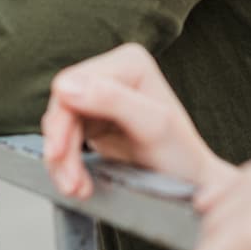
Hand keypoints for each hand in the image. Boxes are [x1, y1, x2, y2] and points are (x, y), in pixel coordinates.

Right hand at [41, 43, 233, 199]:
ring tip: (76, 187)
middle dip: (61, 147)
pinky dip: (67, 164)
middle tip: (70, 182)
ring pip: (60, 124)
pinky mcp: (95, 120)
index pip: (73, 83)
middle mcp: (115, 73)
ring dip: (63, 161)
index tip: (60, 154)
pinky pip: (65, 138)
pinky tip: (79, 182)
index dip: (62, 120)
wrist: (190, 184)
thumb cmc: (181, 154)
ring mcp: (103, 97)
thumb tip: (66, 86)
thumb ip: (112, 100)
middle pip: (63, 105)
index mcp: (129, 62)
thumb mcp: (152, 125)